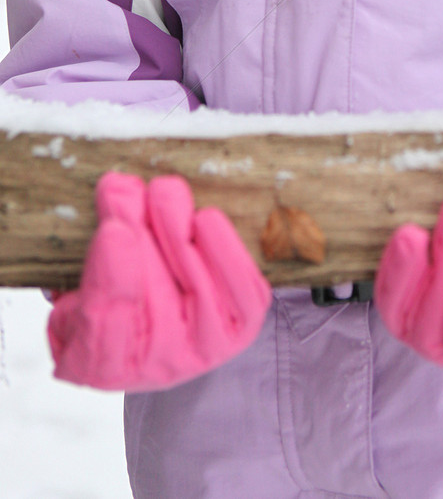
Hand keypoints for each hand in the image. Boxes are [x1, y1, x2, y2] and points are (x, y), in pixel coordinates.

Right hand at [48, 172, 270, 391]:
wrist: (165, 313)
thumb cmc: (116, 291)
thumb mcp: (87, 274)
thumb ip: (98, 244)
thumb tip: (118, 189)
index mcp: (96, 362)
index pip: (102, 328)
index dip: (111, 278)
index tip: (111, 231)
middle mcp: (154, 366)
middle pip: (150, 302)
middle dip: (141, 236)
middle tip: (131, 191)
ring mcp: (202, 350)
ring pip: (197, 291)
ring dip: (177, 234)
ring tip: (163, 191)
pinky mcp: (240, 329)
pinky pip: (242, 294)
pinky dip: (224, 252)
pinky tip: (205, 219)